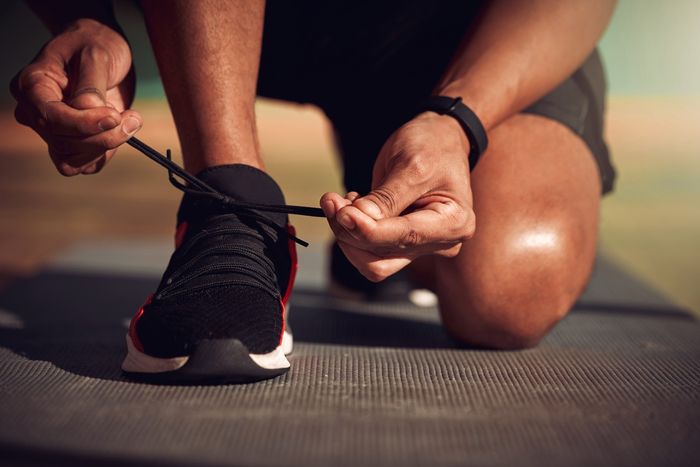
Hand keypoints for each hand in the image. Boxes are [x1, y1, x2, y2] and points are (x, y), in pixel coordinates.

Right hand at [10, 18, 141, 174]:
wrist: (103, 48)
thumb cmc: (96, 44)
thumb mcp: (97, 54)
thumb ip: (92, 84)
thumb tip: (88, 110)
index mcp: (33, 85)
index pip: (49, 117)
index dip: (83, 124)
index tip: (114, 116)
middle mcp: (36, 112)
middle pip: (62, 143)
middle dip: (102, 136)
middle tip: (133, 118)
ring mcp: (54, 130)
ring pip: (71, 160)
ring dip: (107, 146)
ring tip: (132, 120)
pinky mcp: (74, 141)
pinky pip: (85, 164)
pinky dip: (106, 154)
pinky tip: (123, 131)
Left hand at [321, 112, 476, 281]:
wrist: (437, 139)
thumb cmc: (432, 146)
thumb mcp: (411, 165)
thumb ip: (386, 197)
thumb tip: (358, 219)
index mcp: (454, 223)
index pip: (405, 237)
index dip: (369, 230)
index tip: (342, 213)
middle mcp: (440, 242)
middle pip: (384, 258)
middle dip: (352, 234)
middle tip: (333, 202)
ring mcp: (420, 245)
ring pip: (372, 259)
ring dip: (347, 234)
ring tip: (337, 202)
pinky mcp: (401, 242)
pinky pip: (370, 249)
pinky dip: (352, 231)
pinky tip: (351, 207)